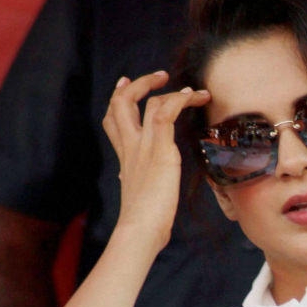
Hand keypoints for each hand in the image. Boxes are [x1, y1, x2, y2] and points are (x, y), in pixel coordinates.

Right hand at [102, 71, 209, 250]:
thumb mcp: (138, 194)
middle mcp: (130, 147)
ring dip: (172, 91)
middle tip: (158, 76)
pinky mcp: (160, 150)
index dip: (118, 98)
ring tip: (193, 91)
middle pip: (120, 103)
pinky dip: (180, 100)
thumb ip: (136, 180)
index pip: (113, 120)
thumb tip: (131, 180)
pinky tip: (194, 98)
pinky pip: (166, 113)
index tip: (124, 83)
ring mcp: (144, 146)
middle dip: (138, 84)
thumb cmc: (143, 220)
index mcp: (125, 156)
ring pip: (147, 103)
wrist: (140, 230)